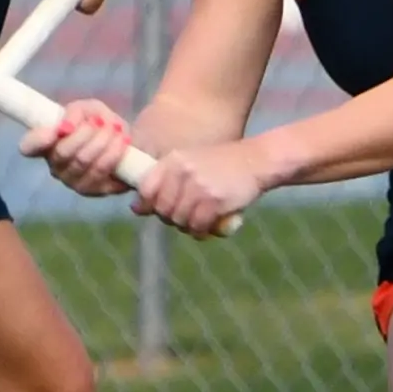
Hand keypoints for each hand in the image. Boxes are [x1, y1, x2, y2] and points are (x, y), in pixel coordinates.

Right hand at [26, 98, 136, 197]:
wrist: (127, 142)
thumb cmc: (100, 124)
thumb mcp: (87, 109)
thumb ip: (75, 112)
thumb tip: (65, 127)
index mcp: (47, 146)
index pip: (28, 147)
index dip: (37, 140)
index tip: (56, 129)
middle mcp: (56, 167)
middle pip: (63, 153)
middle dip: (85, 133)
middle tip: (101, 122)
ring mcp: (74, 182)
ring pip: (83, 161)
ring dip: (102, 141)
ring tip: (116, 129)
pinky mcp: (96, 191)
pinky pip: (102, 172)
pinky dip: (114, 152)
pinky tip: (123, 141)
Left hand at [133, 135, 268, 237]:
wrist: (256, 160)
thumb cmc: (221, 164)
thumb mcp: (190, 164)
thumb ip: (164, 182)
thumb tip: (136, 209)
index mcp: (174, 160)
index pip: (146, 188)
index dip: (149, 204)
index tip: (159, 208)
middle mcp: (183, 172)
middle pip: (162, 208)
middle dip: (171, 218)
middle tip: (185, 216)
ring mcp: (198, 187)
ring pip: (179, 220)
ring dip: (187, 226)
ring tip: (198, 221)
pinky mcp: (214, 201)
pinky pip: (197, 225)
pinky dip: (200, 231)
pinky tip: (208, 227)